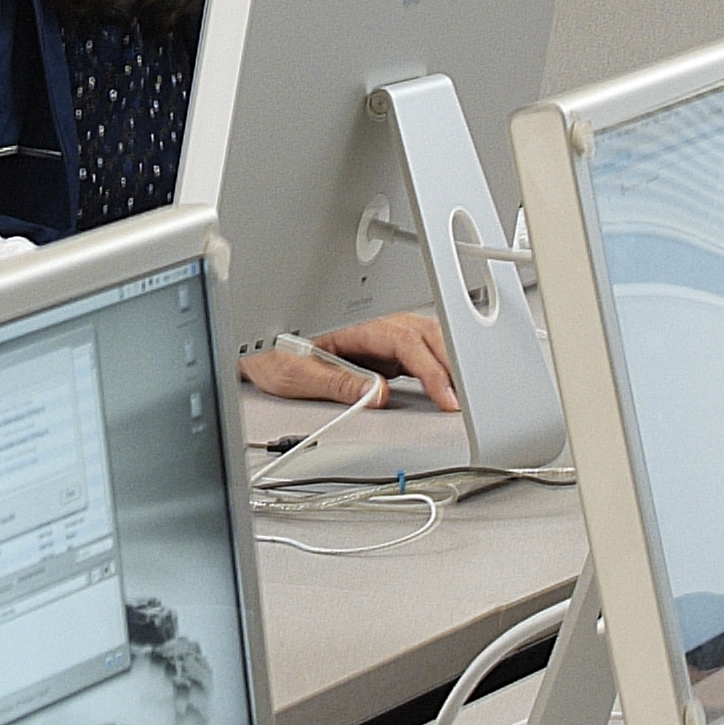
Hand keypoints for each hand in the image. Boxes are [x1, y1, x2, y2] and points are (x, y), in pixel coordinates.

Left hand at [236, 310, 462, 412]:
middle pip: (427, 334)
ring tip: (465, 396)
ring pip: (428, 341)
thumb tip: (375, 395)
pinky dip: (439, 369)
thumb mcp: (296, 372)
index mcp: (354, 324)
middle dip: (453, 364)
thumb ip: (337, 382)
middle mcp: (372, 325)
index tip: (446, 396)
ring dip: (450, 365)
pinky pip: (419, 354)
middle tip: (468, 400)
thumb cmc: (271, 352)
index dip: (431, 370)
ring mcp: (379, 336)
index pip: (406, 342)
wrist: (255, 343)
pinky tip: (448, 389)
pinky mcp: (381, 351)